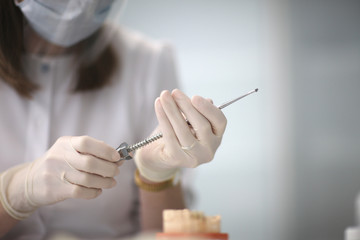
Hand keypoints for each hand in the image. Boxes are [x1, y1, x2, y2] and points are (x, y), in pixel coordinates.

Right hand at [1, 136, 120, 218]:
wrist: (30, 181)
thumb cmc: (59, 163)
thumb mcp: (70, 150)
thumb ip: (93, 151)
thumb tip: (117, 157)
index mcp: (66, 143)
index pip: (87, 142)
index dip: (105, 150)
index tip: (116, 157)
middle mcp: (60, 156)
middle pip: (90, 163)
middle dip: (108, 168)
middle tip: (116, 172)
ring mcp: (57, 173)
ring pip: (88, 179)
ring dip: (104, 182)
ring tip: (111, 182)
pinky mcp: (56, 189)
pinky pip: (81, 192)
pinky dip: (94, 192)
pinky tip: (98, 190)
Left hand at [134, 89, 226, 181]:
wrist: (159, 155)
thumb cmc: (177, 133)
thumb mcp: (189, 119)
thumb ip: (197, 110)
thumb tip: (204, 100)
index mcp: (216, 137)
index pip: (220, 122)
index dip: (208, 109)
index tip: (194, 96)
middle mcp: (209, 149)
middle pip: (202, 126)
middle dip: (187, 106)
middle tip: (175, 92)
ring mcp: (194, 157)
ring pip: (183, 130)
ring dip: (172, 110)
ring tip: (164, 96)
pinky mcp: (178, 159)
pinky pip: (169, 135)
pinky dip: (163, 118)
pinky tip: (158, 106)